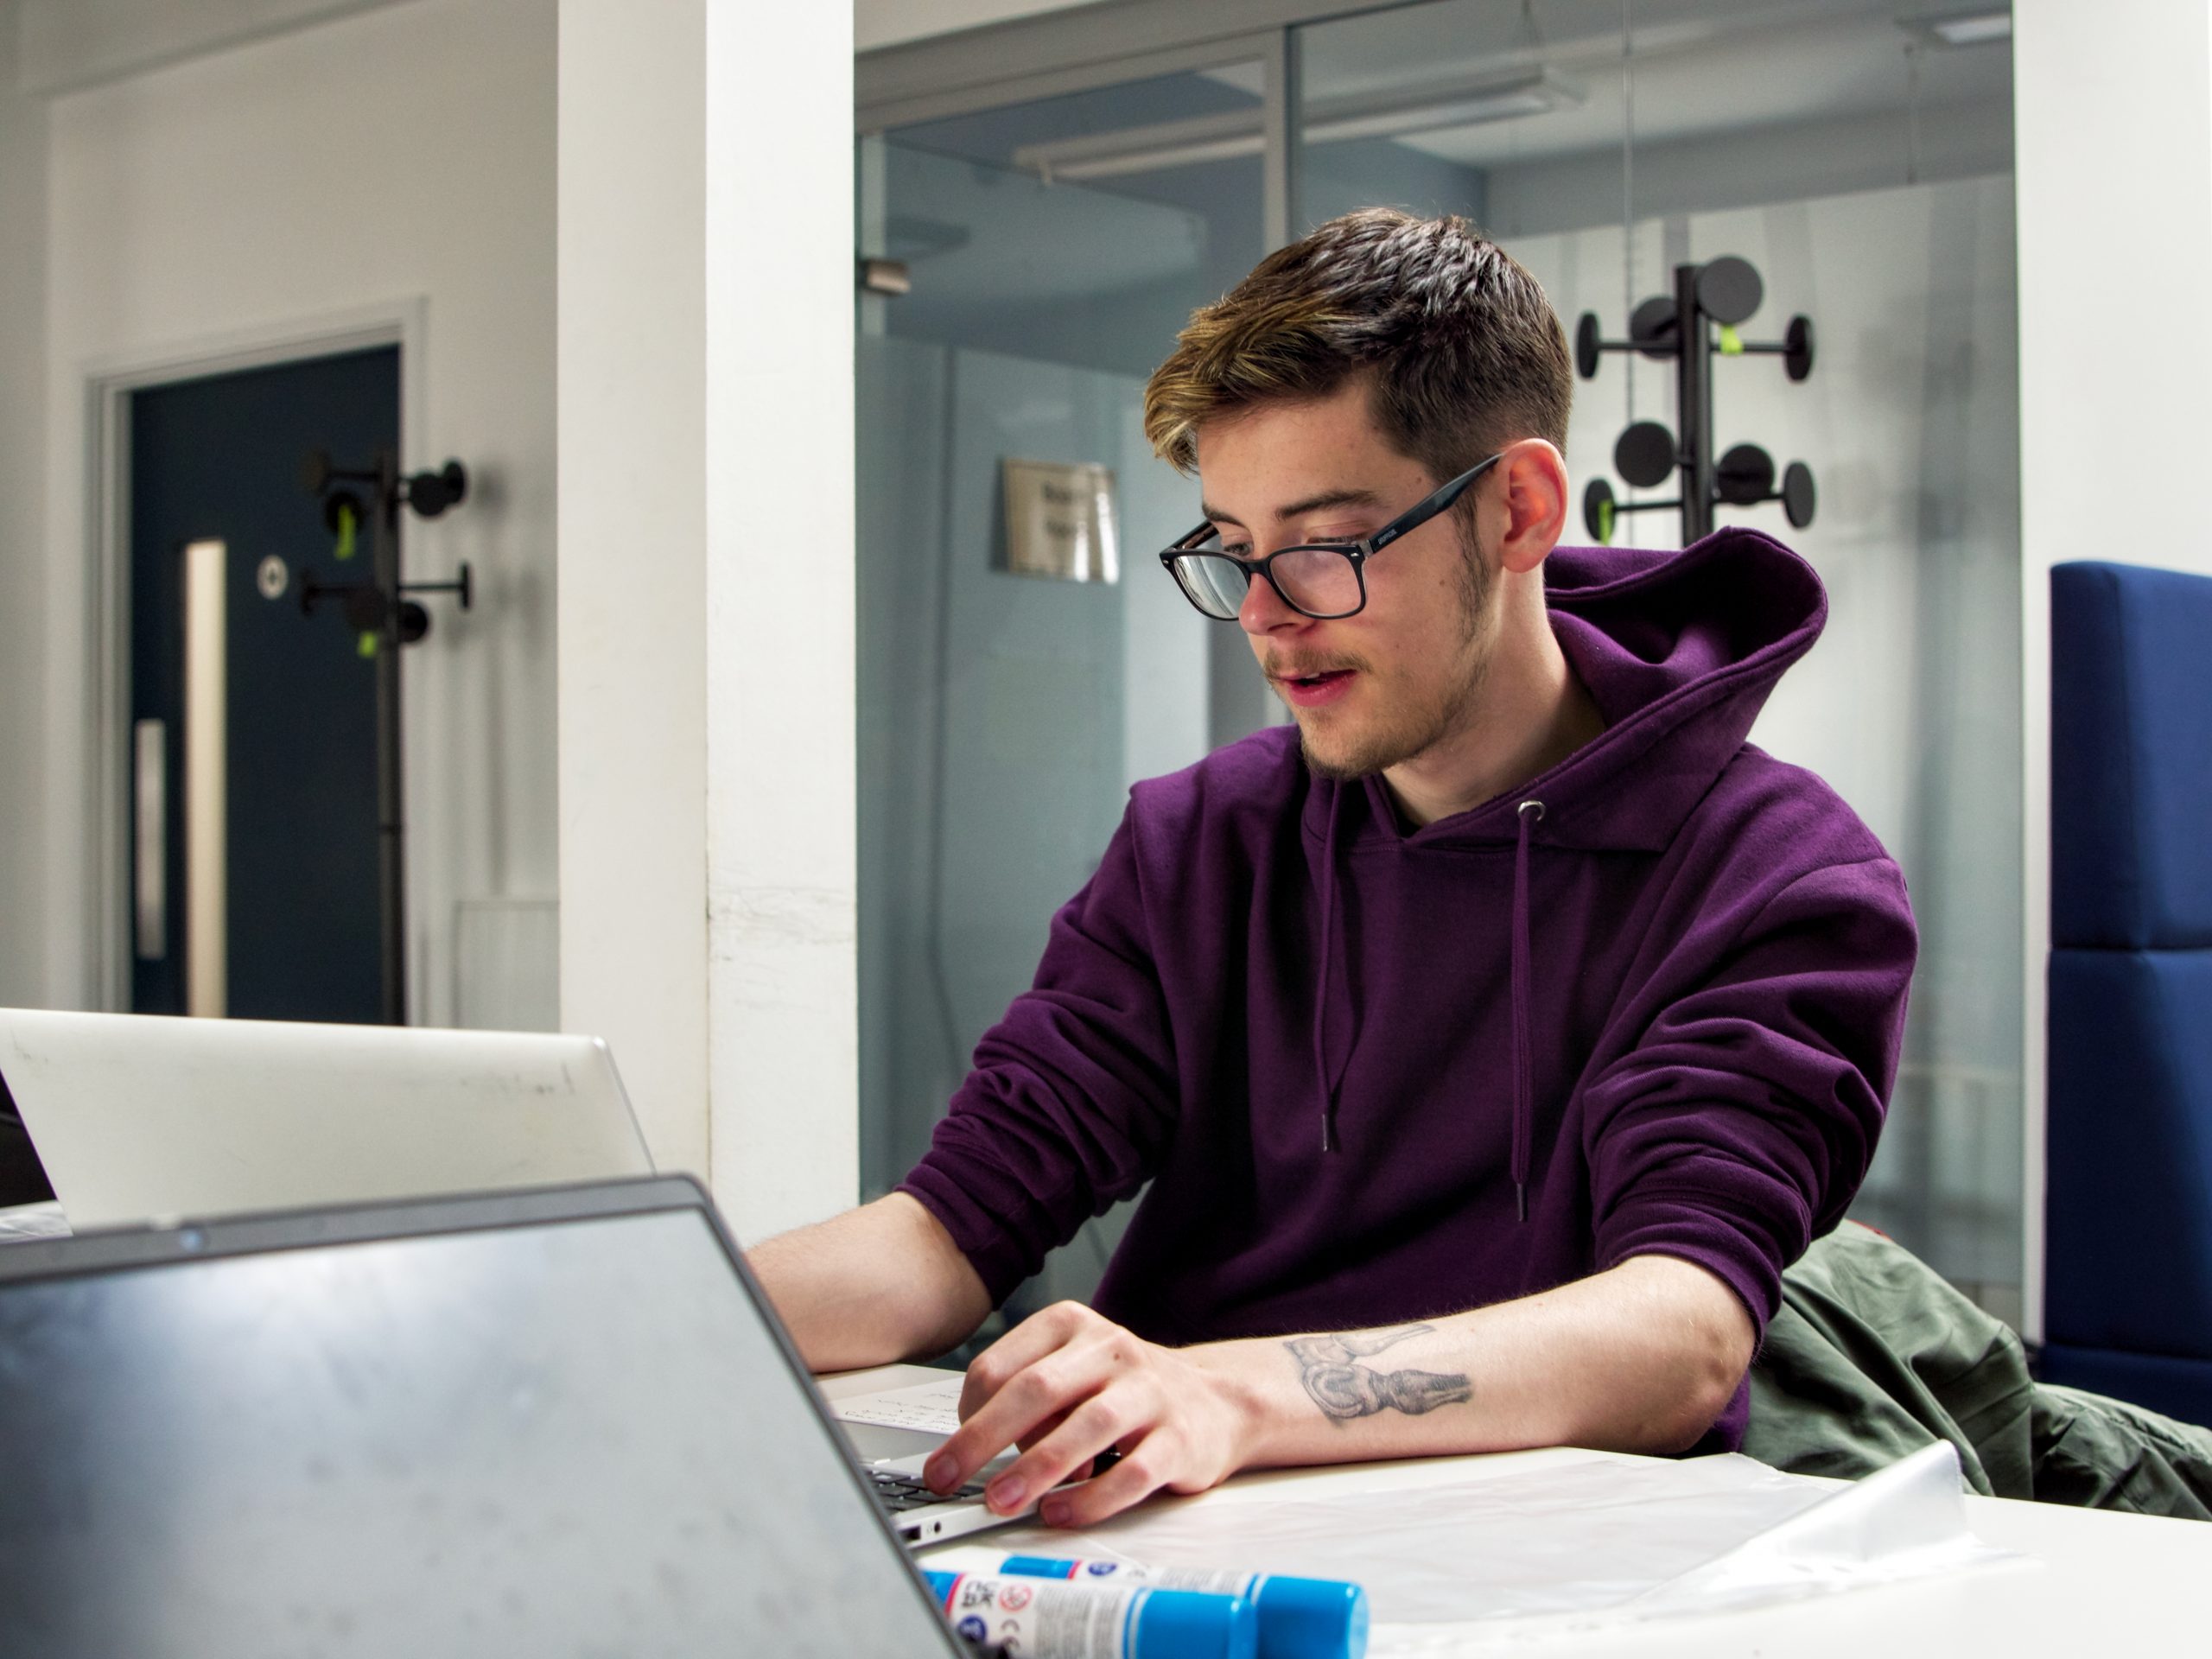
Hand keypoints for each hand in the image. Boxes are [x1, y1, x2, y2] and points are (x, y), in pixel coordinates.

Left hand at [921, 1301, 1255, 1526]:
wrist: (1214, 1401)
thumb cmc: (1124, 1390)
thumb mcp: (1071, 1372)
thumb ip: (1027, 1400)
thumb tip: (969, 1451)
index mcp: (1071, 1325)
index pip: (1000, 1365)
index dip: (967, 1413)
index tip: (949, 1453)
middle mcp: (1111, 1348)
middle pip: (1036, 1391)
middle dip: (982, 1439)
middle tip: (948, 1477)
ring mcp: (1150, 1391)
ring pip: (1086, 1427)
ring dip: (1035, 1468)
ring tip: (1001, 1500)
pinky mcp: (1180, 1438)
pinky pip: (1132, 1473)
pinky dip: (1091, 1498)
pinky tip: (1061, 1512)